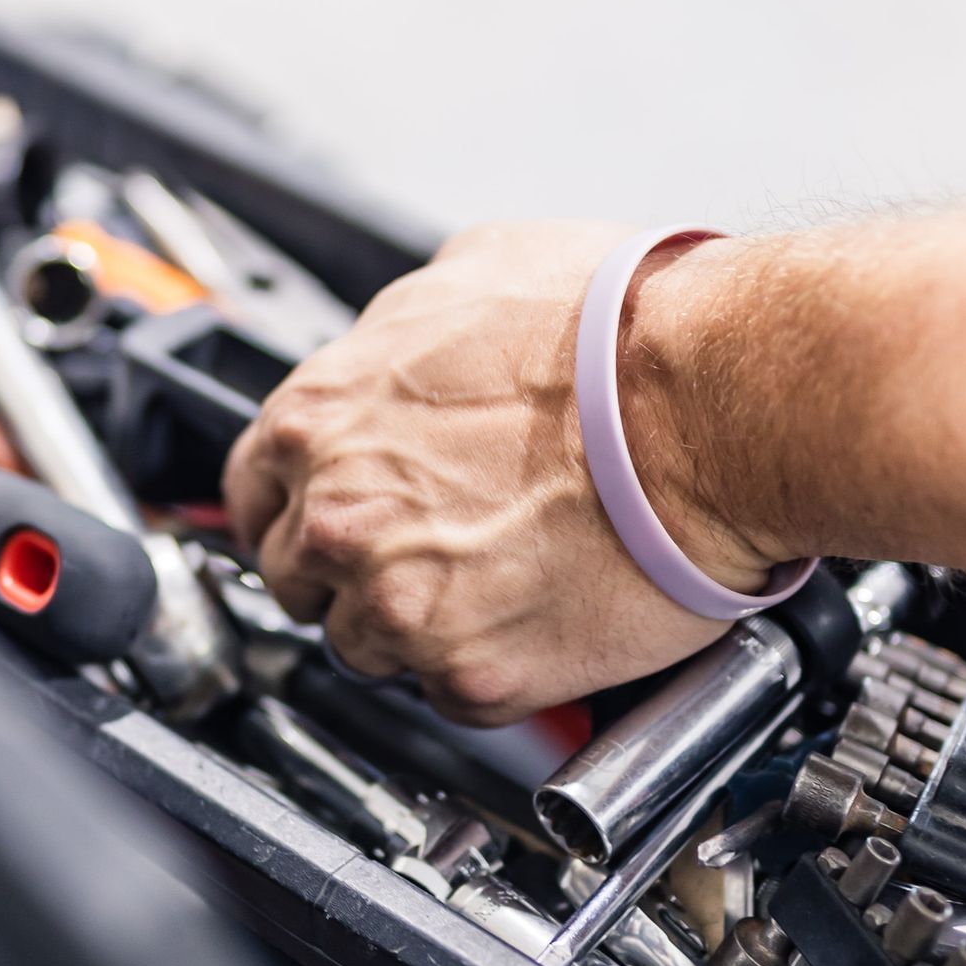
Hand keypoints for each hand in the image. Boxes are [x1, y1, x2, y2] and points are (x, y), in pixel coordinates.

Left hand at [220, 221, 772, 724]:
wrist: (712, 403)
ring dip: (422, 625)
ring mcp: (397, 604)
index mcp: (319, 419)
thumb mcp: (474, 269)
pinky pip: (453, 696)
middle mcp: (339, 517)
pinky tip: (540, 616)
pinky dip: (493, 669)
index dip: (298, 507)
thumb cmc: (616, 332)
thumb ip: (401, 331)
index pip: (252, 492)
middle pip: (301, 580)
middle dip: (355, 571)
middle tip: (434, 552)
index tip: (333, 519)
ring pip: (370, 647)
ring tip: (504, 578)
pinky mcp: (471, 674)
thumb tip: (403, 349)